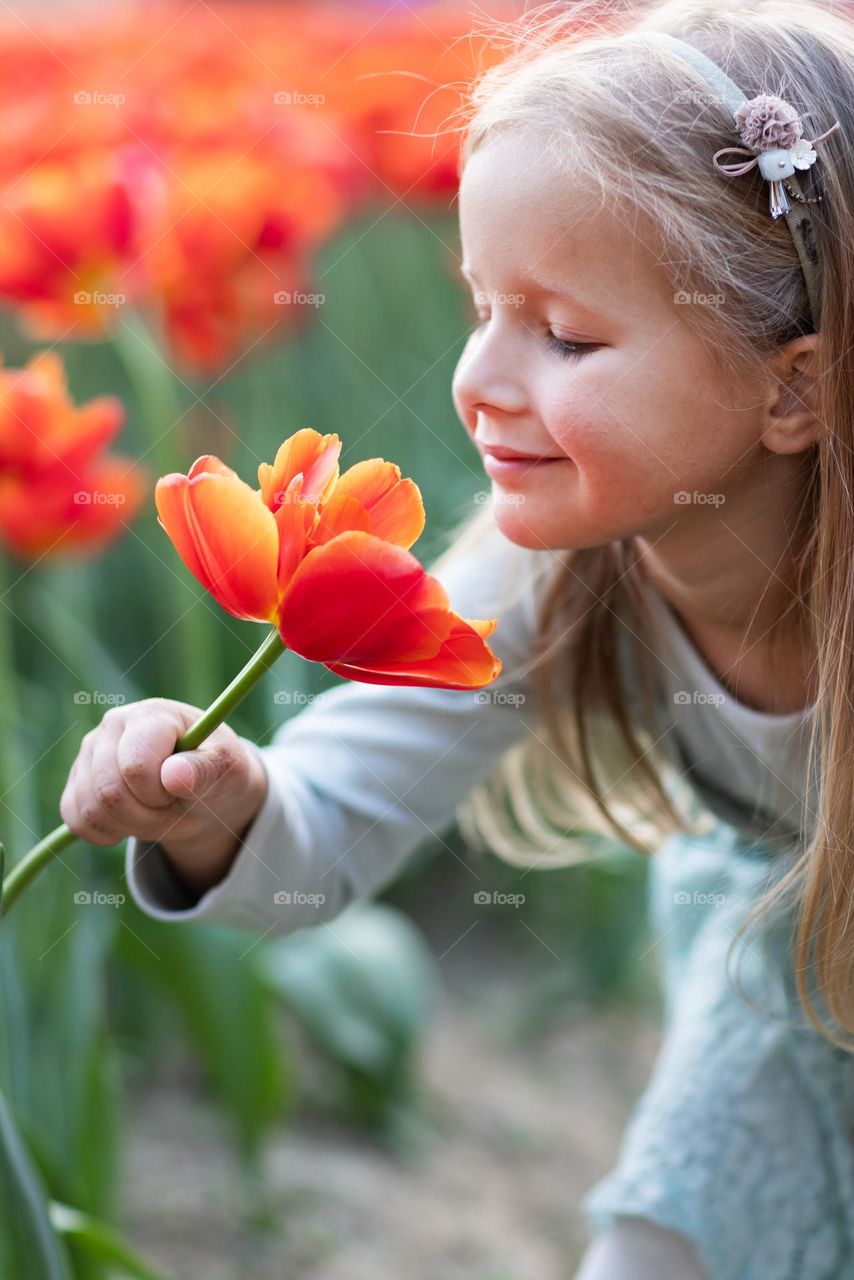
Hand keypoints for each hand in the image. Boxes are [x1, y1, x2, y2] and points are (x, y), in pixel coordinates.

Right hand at [59, 697, 268, 896]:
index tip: (181, 791)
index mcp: (150, 715)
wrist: (203, 789)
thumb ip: (205, 769)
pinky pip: (77, 821)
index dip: (159, 794)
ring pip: (91, 810)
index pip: (135, 767)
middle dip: (148, 816)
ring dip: (131, 826)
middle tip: (174, 810)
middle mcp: (112, 725)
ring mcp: (89, 753)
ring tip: (158, 814)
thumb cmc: (216, 771)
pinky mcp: (77, 781)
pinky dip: (108, 833)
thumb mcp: (227, 769)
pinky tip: (133, 820)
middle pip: (110, 792)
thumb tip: (174, 774)